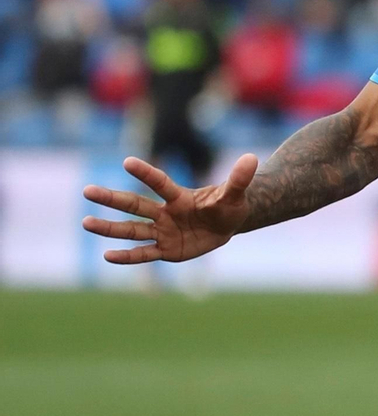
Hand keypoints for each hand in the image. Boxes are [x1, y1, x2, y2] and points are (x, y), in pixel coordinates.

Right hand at [81, 153, 258, 263]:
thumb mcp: (235, 195)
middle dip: (112, 199)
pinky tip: (107, 256)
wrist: (226, 224)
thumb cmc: (228, 206)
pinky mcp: (165, 249)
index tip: (128, 162)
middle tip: (87, 190)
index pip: (160, 183)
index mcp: (179, 197)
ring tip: (86, 222)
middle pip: (135, 205)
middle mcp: (165, 212)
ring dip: (110, 228)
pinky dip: (127, 256)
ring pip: (132, 229)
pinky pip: (144, 254)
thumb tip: (252, 158)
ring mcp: (162, 231)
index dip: (146, 174)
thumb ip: (239, 179)